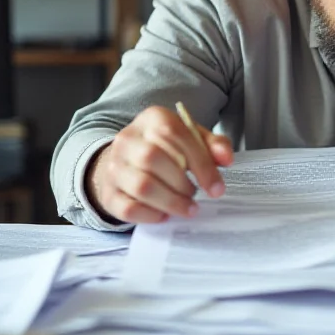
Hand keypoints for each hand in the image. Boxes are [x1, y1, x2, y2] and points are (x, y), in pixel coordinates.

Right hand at [85, 106, 233, 223]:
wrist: (127, 161)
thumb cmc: (167, 149)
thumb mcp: (192, 139)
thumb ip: (214, 145)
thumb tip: (226, 159)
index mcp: (152, 119)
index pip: (174, 135)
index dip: (200, 162)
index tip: (217, 187)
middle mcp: (128, 139)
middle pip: (154, 159)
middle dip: (182, 183)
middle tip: (196, 195)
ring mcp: (114, 166)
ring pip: (141, 186)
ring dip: (171, 202)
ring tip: (188, 207)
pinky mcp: (108, 193)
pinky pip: (128, 208)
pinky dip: (152, 215)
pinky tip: (166, 215)